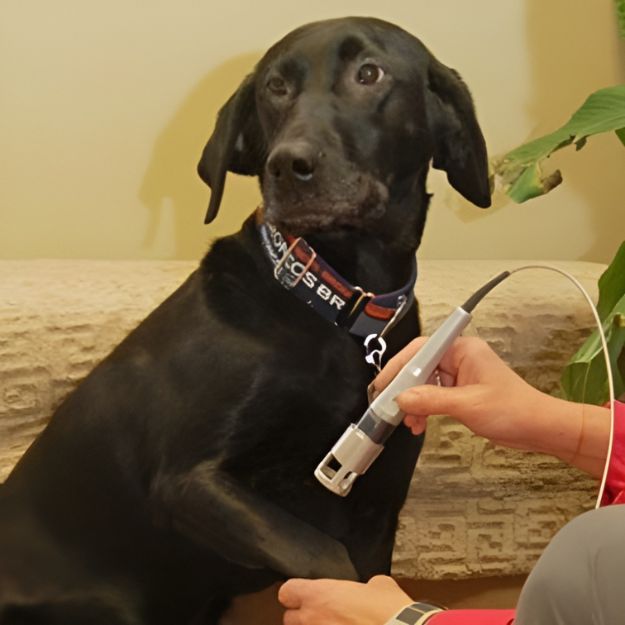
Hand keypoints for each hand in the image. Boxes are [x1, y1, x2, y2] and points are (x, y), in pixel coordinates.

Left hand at [278, 575, 411, 624]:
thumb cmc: (389, 611)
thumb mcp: (379, 585)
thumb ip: (366, 586)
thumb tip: (371, 589)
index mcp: (319, 595)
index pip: (287, 591)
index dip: (295, 593)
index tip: (304, 596)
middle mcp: (313, 619)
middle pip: (289, 619)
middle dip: (302, 618)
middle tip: (322, 617)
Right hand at [373, 337, 609, 475]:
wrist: (539, 428)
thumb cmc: (515, 410)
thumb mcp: (468, 405)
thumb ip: (431, 400)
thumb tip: (402, 398)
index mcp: (463, 349)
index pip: (421, 350)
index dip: (399, 366)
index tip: (384, 384)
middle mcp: (459, 358)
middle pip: (419, 366)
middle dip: (404, 388)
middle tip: (388, 405)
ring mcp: (459, 375)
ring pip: (423, 383)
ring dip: (413, 402)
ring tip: (409, 421)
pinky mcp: (459, 391)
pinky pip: (432, 395)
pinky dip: (423, 409)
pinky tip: (419, 423)